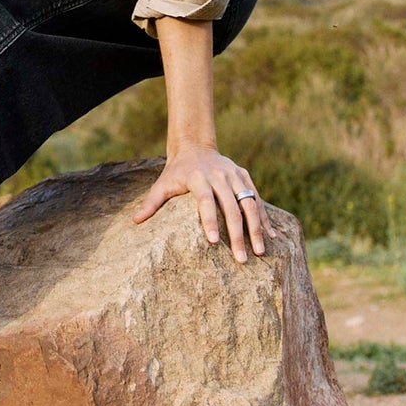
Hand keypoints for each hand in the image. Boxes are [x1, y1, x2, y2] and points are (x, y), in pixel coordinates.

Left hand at [133, 139, 266, 261]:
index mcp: (199, 178)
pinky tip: (270, 236)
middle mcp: (220, 176)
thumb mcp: (162, 183)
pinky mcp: (244, 176)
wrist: (195, 146)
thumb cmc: (176, 171)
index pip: (206, 202)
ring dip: (256, 229)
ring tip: (260, 251)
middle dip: (237, 235)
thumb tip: (135, 221)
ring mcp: (234, 176)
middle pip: (232, 208)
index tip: (213, 242)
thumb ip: (152, 202)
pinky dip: (264, 218)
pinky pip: (257, 199)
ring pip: (249, 204)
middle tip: (241, 259)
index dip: (210, 221)